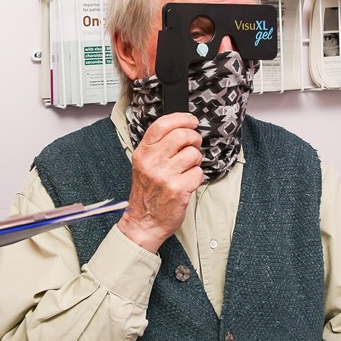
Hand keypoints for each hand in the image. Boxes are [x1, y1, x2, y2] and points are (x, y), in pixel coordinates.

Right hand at [118, 112, 202, 252]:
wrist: (144, 222)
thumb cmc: (147, 193)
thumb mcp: (143, 165)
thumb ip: (157, 146)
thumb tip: (180, 128)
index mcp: (143, 153)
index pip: (162, 125)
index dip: (181, 118)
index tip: (191, 121)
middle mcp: (152, 163)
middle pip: (182, 135)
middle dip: (194, 138)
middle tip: (193, 145)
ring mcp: (165, 176)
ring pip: (193, 154)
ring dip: (195, 160)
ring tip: (186, 168)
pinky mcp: (178, 189)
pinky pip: (198, 172)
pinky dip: (196, 177)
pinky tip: (187, 182)